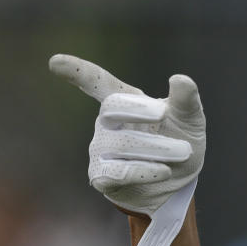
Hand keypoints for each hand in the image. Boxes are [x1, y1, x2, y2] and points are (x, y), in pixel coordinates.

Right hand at [49, 54, 205, 215]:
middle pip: (111, 108)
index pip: (98, 82)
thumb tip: (181, 79)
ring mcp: (100, 150)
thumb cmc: (180, 142)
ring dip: (155, 148)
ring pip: (119, 143)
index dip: (79, 72)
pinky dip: (144, 170)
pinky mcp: (101, 177)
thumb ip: (186, 101)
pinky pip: (116, 172)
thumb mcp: (190, 120)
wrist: (179, 183)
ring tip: (180, 152)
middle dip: (139, 110)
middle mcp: (107, 123)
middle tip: (163, 114)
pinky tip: (164, 170)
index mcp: (127, 101)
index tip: (56, 62)